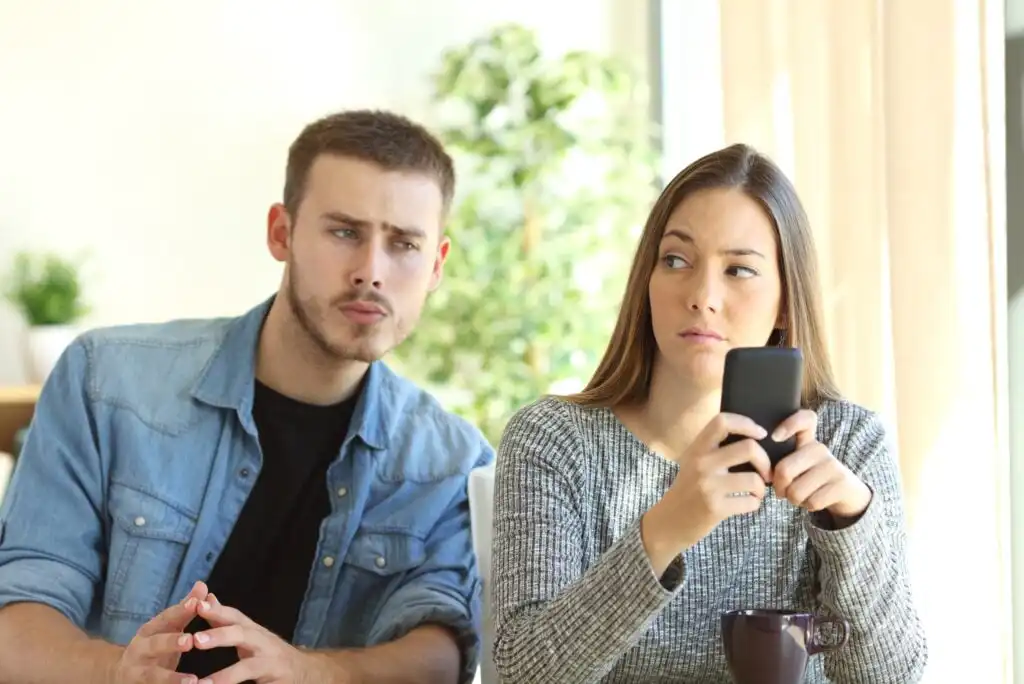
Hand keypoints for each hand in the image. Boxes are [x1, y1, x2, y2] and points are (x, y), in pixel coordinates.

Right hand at [111, 581, 209, 683]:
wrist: (120, 674)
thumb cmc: (154, 645)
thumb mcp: (166, 627)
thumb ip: (184, 609)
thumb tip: (202, 585)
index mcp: (149, 631)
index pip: (165, 618)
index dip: (180, 611)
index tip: (196, 604)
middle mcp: (140, 651)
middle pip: (154, 646)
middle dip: (170, 643)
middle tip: (190, 641)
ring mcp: (137, 673)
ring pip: (152, 676)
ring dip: (172, 679)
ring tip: (193, 681)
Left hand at [191, 596, 341, 683]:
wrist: (305, 672)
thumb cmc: (268, 652)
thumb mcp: (249, 634)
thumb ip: (226, 620)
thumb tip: (206, 598)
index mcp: (253, 631)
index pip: (234, 616)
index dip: (217, 610)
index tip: (197, 605)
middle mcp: (264, 644)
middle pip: (243, 635)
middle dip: (220, 636)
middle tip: (196, 640)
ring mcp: (272, 664)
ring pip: (248, 668)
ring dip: (225, 676)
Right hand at [641, 413, 771, 572]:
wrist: (668, 522)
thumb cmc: (688, 490)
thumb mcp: (694, 463)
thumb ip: (715, 449)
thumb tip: (752, 439)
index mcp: (697, 449)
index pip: (723, 422)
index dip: (747, 423)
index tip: (761, 434)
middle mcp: (701, 464)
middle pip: (748, 448)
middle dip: (765, 461)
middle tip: (765, 472)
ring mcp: (708, 486)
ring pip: (754, 479)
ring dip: (762, 487)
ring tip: (756, 492)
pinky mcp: (715, 509)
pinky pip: (750, 502)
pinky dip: (755, 503)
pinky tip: (747, 504)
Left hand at [771, 409, 871, 519]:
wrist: (847, 493)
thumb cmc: (810, 477)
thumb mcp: (798, 463)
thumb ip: (779, 458)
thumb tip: (759, 467)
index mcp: (807, 441)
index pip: (805, 419)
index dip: (789, 424)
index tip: (775, 438)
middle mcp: (820, 449)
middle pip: (784, 470)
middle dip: (779, 487)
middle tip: (782, 491)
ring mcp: (833, 466)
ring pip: (796, 491)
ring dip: (794, 500)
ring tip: (801, 495)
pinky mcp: (841, 484)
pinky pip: (811, 502)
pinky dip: (807, 506)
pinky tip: (813, 501)